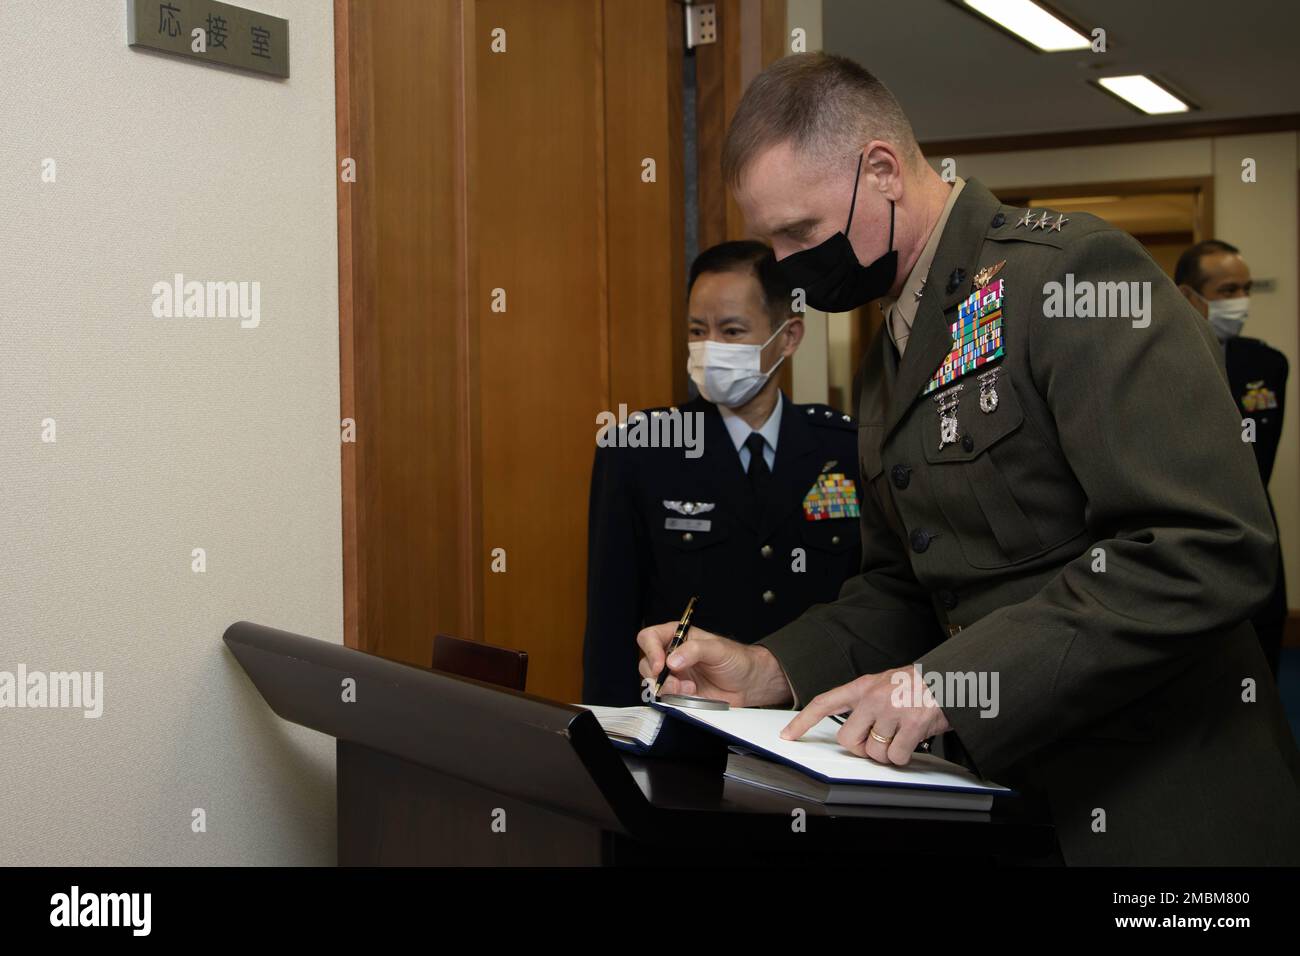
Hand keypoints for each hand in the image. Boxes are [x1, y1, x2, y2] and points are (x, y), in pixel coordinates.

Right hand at [635, 622, 791, 707]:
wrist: (749, 684)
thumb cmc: (736, 659)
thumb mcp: (718, 648)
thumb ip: (695, 650)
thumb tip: (672, 660)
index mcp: (678, 637)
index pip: (650, 637)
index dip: (650, 650)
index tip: (660, 665)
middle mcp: (672, 655)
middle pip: (646, 663)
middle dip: (658, 676)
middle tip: (676, 682)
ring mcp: (674, 675)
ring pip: (654, 683)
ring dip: (668, 689)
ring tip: (689, 689)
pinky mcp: (679, 693)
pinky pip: (666, 698)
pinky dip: (675, 699)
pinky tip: (692, 696)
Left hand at [779, 664, 950, 765]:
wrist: (953, 677)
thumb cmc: (921, 683)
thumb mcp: (886, 682)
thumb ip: (867, 702)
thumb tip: (857, 731)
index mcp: (864, 685)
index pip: (825, 703)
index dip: (803, 721)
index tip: (788, 735)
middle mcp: (874, 697)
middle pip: (848, 740)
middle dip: (862, 747)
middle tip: (879, 740)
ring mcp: (892, 711)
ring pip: (874, 752)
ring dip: (888, 752)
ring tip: (902, 734)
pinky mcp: (911, 725)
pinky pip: (896, 757)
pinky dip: (904, 756)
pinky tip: (913, 740)